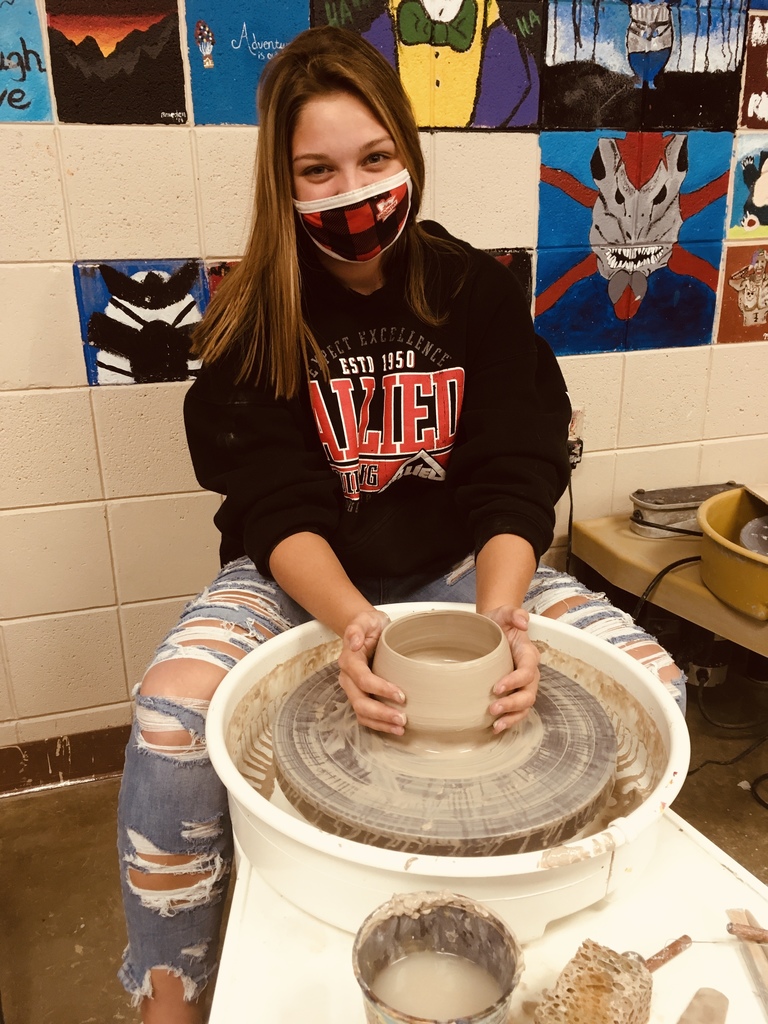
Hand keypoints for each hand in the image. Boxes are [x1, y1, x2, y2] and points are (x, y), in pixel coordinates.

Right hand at [337, 609, 406, 734]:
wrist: (367, 630)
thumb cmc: (369, 625)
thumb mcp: (365, 619)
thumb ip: (358, 627)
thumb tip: (354, 642)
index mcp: (349, 661)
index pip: (363, 679)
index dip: (380, 689)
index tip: (401, 695)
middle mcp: (348, 678)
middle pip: (360, 702)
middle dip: (381, 713)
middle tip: (402, 719)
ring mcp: (353, 689)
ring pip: (361, 713)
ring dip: (380, 723)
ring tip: (400, 728)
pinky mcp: (361, 696)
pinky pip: (366, 715)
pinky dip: (379, 724)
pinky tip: (395, 728)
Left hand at [482, 605, 539, 731]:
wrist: (489, 631)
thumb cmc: (497, 623)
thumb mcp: (503, 613)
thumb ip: (514, 613)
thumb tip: (523, 622)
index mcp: (528, 655)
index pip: (527, 671)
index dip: (515, 681)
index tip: (496, 687)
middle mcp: (529, 673)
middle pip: (528, 693)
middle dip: (513, 703)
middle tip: (493, 707)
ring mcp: (522, 685)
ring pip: (525, 706)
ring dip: (512, 716)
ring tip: (496, 723)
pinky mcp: (513, 693)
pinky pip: (517, 711)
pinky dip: (509, 721)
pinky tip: (495, 727)